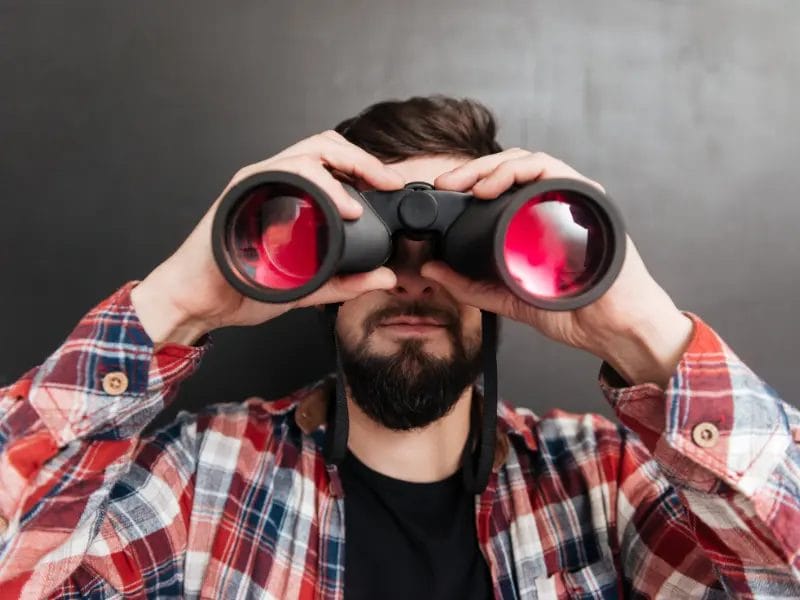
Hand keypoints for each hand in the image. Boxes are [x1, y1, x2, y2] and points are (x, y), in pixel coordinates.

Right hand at [131, 130, 402, 345]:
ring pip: (308, 151)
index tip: (392, 187)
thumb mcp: (308, 287)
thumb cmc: (241, 288)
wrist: (197, 302)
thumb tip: (386, 277)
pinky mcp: (242, 192)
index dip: (366, 168)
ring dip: (347, 164)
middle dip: (364, 159)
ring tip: (373, 188)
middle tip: (389, 181)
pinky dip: (320, 184)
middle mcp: (272, 181)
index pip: (331, 163)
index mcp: (287, 196)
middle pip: (324, 146)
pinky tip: (342, 207)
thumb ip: (345, 282)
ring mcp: (256, 183)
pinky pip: (285, 172)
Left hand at [423, 149, 693, 386]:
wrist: (614, 328)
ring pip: (530, 162)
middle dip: (473, 170)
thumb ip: (471, 285)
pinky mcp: (589, 200)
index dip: (470, 182)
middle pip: (512, 168)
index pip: (502, 185)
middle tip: (445, 184)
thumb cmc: (575, 311)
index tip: (442, 193)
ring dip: (493, 167)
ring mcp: (573, 200)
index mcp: (538, 221)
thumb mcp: (508, 298)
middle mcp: (556, 204)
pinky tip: (493, 188)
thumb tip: (431, 269)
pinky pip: (554, 170)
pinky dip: (520, 172)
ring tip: (467, 185)